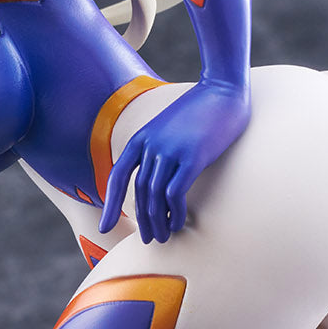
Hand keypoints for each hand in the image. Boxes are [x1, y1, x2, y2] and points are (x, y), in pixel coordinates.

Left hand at [99, 81, 249, 243]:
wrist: (222, 89)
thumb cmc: (199, 111)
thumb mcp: (167, 127)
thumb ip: (157, 148)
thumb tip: (154, 180)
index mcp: (141, 138)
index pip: (117, 176)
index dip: (109, 205)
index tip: (105, 228)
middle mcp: (151, 144)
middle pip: (139, 191)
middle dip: (142, 219)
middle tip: (149, 239)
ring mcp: (170, 150)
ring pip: (155, 196)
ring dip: (158, 221)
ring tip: (164, 236)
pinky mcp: (192, 156)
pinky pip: (176, 192)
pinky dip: (176, 212)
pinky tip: (181, 223)